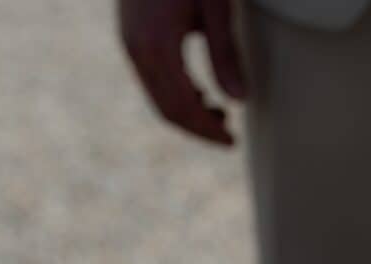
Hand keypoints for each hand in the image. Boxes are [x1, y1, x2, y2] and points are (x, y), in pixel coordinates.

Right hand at [118, 0, 245, 145]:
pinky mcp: (130, 32)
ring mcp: (129, 40)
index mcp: (157, 46)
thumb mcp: (216, 4)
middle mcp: (137, 48)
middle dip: (199, 129)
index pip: (183, 109)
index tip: (232, 142)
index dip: (208, 131)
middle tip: (229, 134)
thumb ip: (225, 53)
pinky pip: (151, 79)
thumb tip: (240, 100)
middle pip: (168, 110)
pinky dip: (174, 95)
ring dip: (188, 113)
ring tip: (220, 112)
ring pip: (157, 97)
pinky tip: (198, 92)